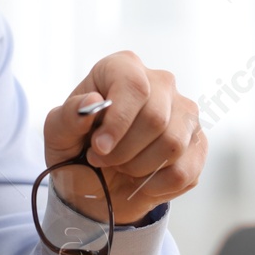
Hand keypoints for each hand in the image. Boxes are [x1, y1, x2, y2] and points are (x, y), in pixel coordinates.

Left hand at [44, 52, 206, 223]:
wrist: (96, 184)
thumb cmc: (76, 149)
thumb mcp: (57, 134)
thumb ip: (68, 116)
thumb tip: (92, 101)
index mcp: (123, 68)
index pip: (134, 85)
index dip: (118, 121)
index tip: (99, 147)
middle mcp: (160, 84)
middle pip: (155, 118)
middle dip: (123, 151)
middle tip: (101, 160)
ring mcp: (184, 114)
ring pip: (173, 144)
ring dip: (138, 168)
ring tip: (120, 166)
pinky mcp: (197, 145)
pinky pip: (184, 171)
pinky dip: (155, 186)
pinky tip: (140, 181)